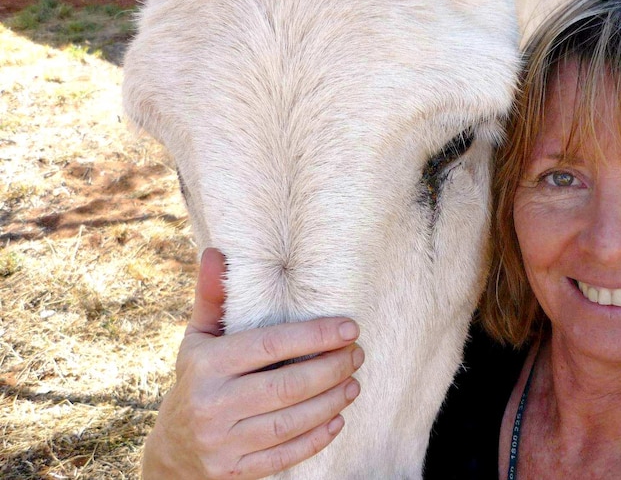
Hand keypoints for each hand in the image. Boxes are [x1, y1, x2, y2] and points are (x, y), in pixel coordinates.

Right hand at [141, 248, 363, 478]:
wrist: (172, 450)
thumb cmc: (195, 381)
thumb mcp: (197, 340)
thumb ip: (212, 298)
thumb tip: (217, 253)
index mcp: (206, 365)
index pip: (269, 345)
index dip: (314, 336)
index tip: (349, 327)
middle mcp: (212, 404)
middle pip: (287, 386)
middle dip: (331, 368)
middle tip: (357, 355)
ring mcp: (224, 442)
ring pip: (291, 422)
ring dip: (331, 401)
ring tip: (354, 382)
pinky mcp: (236, 470)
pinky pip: (285, 455)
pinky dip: (317, 437)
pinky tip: (339, 418)